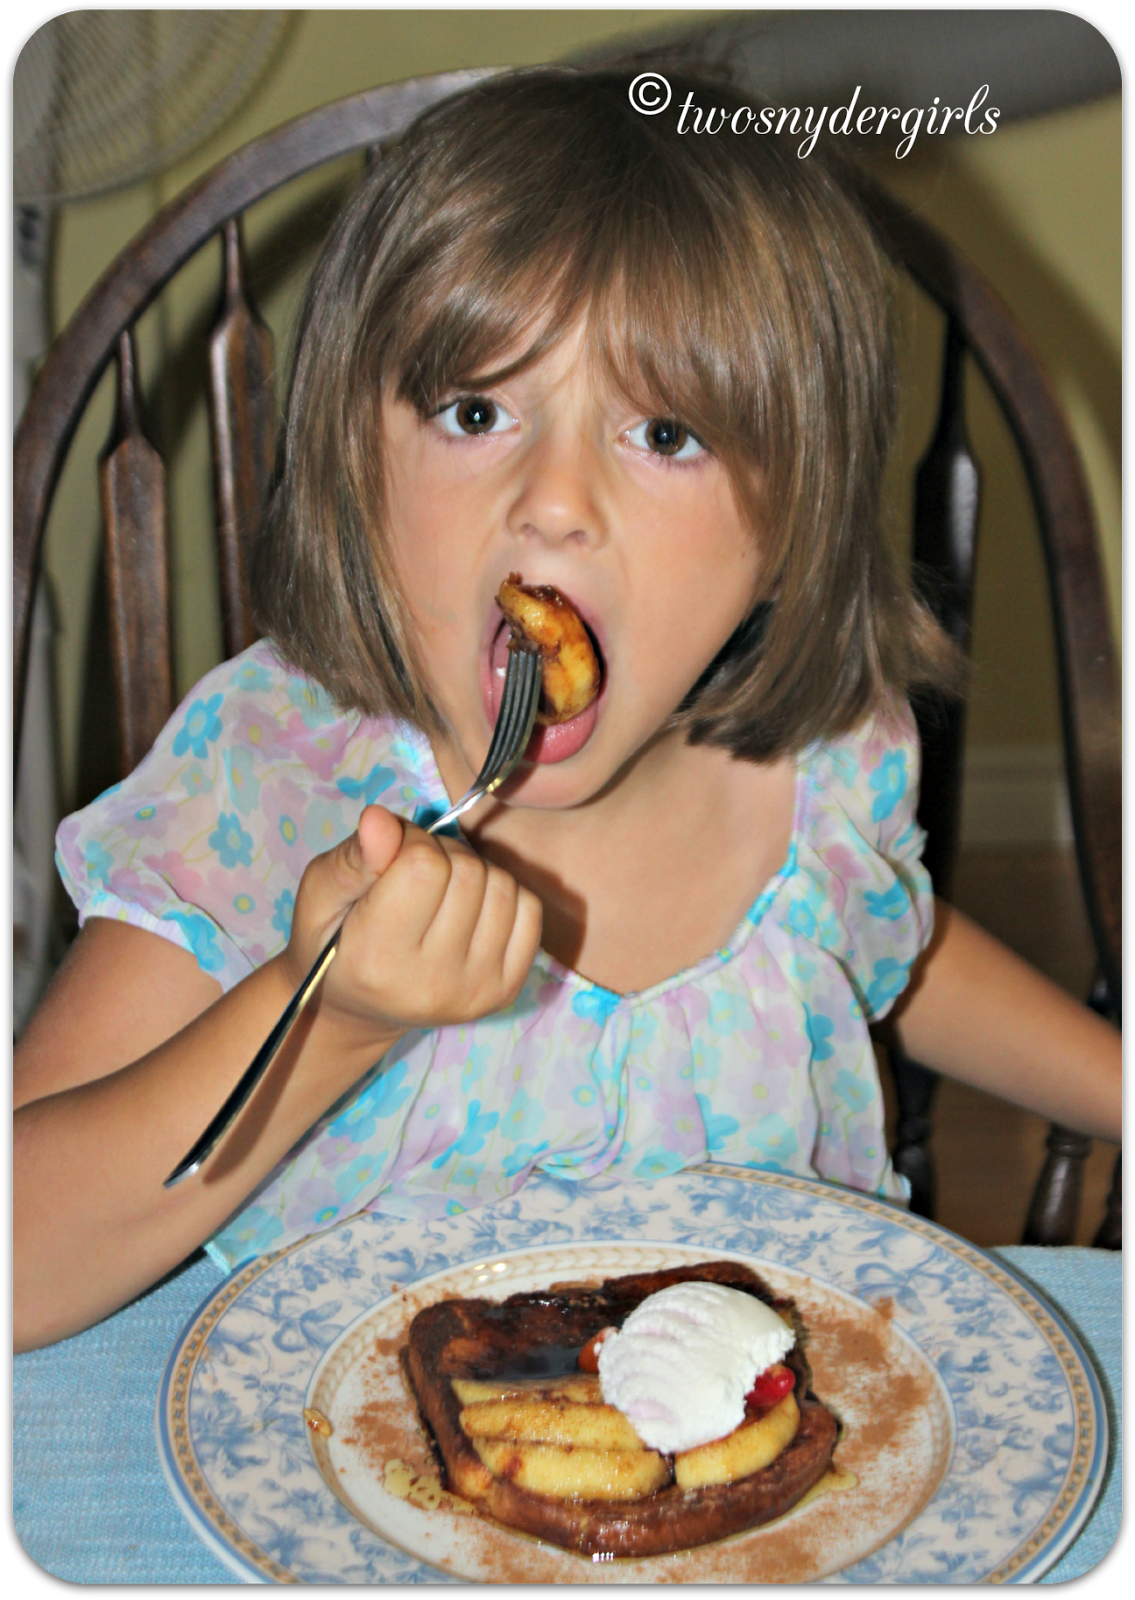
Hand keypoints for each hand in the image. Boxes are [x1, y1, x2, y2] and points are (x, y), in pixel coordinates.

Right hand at [283, 805, 542, 1037]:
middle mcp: (432, 983)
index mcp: (377, 958)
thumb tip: (381, 819)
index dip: (411, 844)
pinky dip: (504, 897)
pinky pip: (530, 911)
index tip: (392, 860)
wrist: (358, 1007)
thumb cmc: (334, 939)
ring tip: (441, 895)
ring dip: (475, 874)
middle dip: (443, 857)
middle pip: (468, 872)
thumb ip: (353, 858)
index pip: (424, 866)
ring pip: (503, 886)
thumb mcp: (321, 893)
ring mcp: (475, 991)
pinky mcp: (506, 990)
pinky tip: (470, 912)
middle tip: (415, 877)